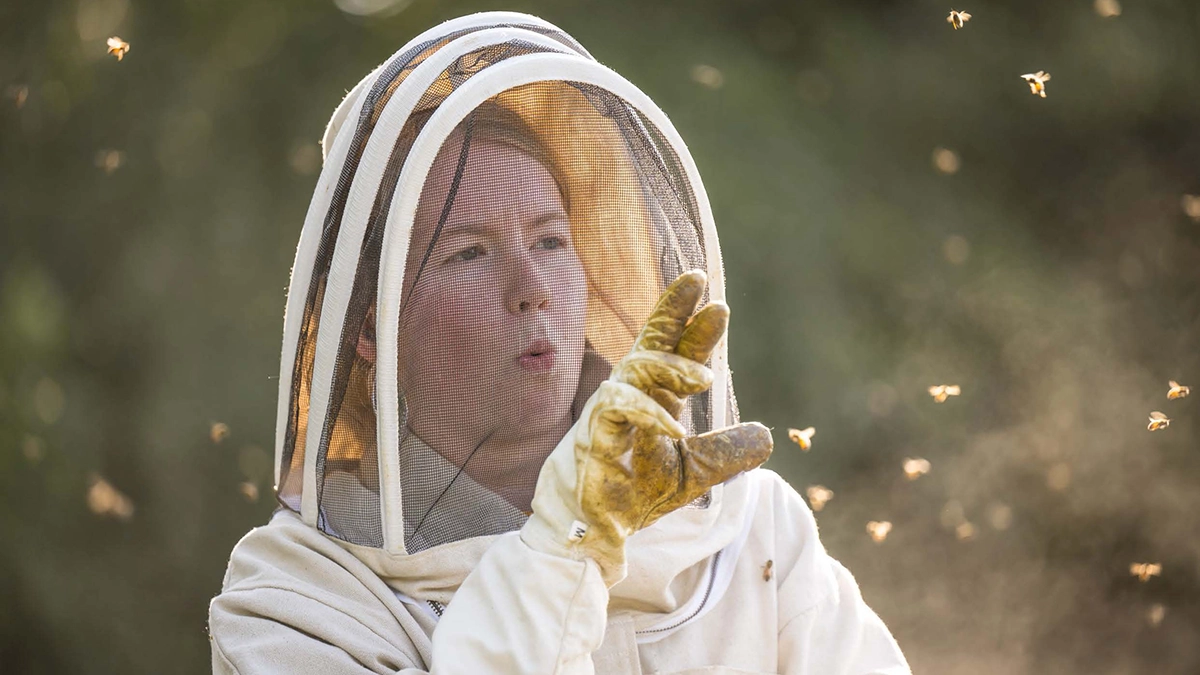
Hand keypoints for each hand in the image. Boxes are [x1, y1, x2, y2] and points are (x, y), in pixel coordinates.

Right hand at [524, 270, 772, 584]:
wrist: (593, 531)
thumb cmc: (633, 493)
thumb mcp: (694, 472)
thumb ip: (726, 453)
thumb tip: (767, 436)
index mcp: (654, 396)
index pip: (674, 350)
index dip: (692, 324)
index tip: (714, 300)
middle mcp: (631, 394)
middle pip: (651, 341)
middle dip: (673, 310)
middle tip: (701, 288)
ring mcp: (609, 411)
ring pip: (635, 367)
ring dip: (670, 367)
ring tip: (704, 379)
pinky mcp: (594, 433)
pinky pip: (617, 407)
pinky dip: (647, 414)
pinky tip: (673, 430)